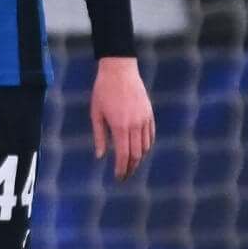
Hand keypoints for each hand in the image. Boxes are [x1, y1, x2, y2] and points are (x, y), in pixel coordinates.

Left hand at [90, 56, 154, 181]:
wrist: (120, 70)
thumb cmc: (103, 91)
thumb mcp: (96, 114)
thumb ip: (100, 136)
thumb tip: (100, 156)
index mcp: (120, 127)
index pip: (123, 155)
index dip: (121, 169)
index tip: (119, 177)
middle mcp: (135, 125)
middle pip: (136, 154)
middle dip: (130, 167)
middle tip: (124, 175)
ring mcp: (145, 119)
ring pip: (145, 147)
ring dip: (139, 158)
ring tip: (131, 164)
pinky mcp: (150, 114)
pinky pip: (151, 135)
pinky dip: (146, 146)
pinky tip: (140, 150)